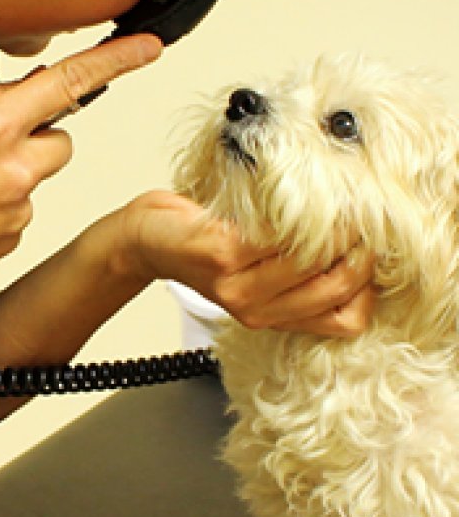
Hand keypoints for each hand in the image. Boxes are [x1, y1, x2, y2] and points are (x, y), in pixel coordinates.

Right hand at [0, 34, 161, 305]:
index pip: (68, 82)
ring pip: (42, 175)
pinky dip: (4, 205)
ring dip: (19, 172)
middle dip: (38, 138)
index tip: (147, 48)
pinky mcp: (17, 236)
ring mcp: (21, 206)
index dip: (113, 61)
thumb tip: (26, 91)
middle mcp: (17, 166)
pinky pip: (26, 209)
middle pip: (63, 139)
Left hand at [118, 191, 376, 336]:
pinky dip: (296, 213)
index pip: (345, 319)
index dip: (368, 285)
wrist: (146, 238)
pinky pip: (277, 236)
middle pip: (335, 288)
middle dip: (359, 248)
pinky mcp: (221, 253)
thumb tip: (356, 245)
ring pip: (312, 262)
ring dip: (332, 226)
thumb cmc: (203, 245)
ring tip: (333, 201)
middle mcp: (256, 310)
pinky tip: (295, 196)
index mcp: (270, 316)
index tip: (370, 248)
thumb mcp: (255, 272)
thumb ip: (297, 274)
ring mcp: (237, 284)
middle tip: (360, 216)